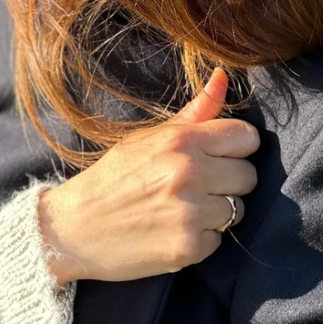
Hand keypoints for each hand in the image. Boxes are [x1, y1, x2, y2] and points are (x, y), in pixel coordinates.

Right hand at [37, 67, 259, 284]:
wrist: (74, 227)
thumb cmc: (114, 177)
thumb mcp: (148, 137)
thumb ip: (194, 112)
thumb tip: (222, 75)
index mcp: (181, 140)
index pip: (247, 137)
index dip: (236, 148)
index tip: (218, 156)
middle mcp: (189, 173)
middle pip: (248, 176)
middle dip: (228, 182)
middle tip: (197, 187)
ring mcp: (190, 212)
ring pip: (238, 210)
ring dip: (215, 213)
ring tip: (182, 210)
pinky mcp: (188, 248)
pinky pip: (218, 241)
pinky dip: (200, 240)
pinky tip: (172, 231)